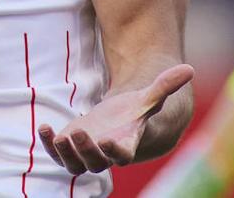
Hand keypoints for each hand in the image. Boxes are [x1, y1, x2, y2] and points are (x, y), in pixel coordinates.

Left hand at [38, 64, 193, 173]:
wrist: (122, 128)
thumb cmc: (135, 113)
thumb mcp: (148, 97)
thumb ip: (164, 86)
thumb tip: (189, 68)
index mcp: (126, 145)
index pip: (123, 155)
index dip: (117, 152)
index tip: (110, 142)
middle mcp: (106, 155)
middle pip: (96, 163)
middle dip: (86, 150)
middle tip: (79, 132)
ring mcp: (87, 155)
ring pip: (75, 165)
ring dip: (64, 154)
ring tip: (57, 136)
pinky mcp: (71, 150)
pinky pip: (58, 155)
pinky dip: (49, 144)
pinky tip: (45, 127)